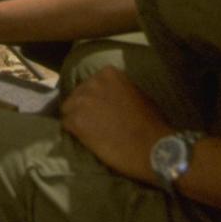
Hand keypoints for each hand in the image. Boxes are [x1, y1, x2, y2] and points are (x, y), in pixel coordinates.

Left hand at [60, 66, 170, 181]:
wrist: (153, 147)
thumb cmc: (152, 123)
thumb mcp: (138, 94)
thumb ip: (120, 90)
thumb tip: (111, 95)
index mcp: (109, 73)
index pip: (91, 83)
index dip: (94, 98)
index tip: (100, 109)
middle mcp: (92, 83)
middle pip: (77, 95)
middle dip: (83, 108)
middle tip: (93, 123)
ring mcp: (82, 101)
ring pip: (68, 109)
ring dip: (77, 119)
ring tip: (89, 132)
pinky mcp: (76, 121)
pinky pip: (67, 125)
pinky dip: (74, 133)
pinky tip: (86, 140)